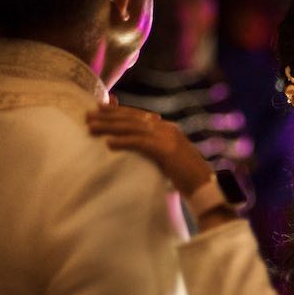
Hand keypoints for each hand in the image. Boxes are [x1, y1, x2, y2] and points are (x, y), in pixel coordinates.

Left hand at [87, 101, 213, 196]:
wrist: (205, 186)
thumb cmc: (187, 177)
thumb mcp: (169, 159)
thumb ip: (155, 151)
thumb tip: (140, 152)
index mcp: (167, 129)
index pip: (139, 116)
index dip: (119, 111)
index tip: (101, 107)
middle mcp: (166, 129)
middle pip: (132, 119)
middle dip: (108, 116)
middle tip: (88, 114)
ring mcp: (167, 138)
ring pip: (132, 128)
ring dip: (109, 127)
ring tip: (91, 127)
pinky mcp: (166, 150)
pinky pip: (140, 143)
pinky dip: (123, 142)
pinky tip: (108, 143)